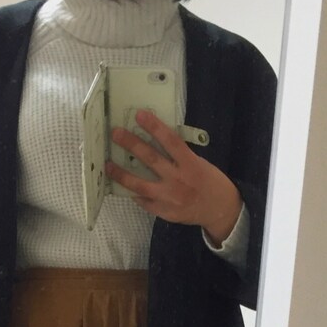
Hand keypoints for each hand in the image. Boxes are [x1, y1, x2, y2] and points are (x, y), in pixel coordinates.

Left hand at [107, 110, 242, 245]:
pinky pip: (143, 201)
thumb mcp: (199, 163)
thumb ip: (179, 155)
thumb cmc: (209, 181)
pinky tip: (121, 185)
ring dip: (121, 173)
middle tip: (116, 133)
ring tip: (108, 165)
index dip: (154, 127)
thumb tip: (155, 141)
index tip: (139, 115)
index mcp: (190, 164)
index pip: (170, 141)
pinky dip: (132, 192)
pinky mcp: (163, 212)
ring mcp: (169, 198)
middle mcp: (178, 180)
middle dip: (131, 144)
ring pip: (140, 184)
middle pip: (151, 159)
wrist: (219, 210)